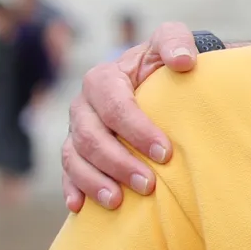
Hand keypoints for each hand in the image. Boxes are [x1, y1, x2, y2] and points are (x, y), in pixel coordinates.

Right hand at [60, 22, 200, 211]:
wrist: (154, 83)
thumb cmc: (164, 66)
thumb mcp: (170, 46)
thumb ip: (176, 42)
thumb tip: (183, 61)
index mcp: (104, 78)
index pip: (115, 105)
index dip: (137, 130)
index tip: (166, 153)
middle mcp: (84, 105)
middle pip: (91, 136)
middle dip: (118, 163)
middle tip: (149, 184)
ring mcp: (76, 130)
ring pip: (74, 158)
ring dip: (94, 181)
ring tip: (118, 201)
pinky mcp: (75, 152)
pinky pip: (66, 172)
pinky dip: (72, 189)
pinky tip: (80, 207)